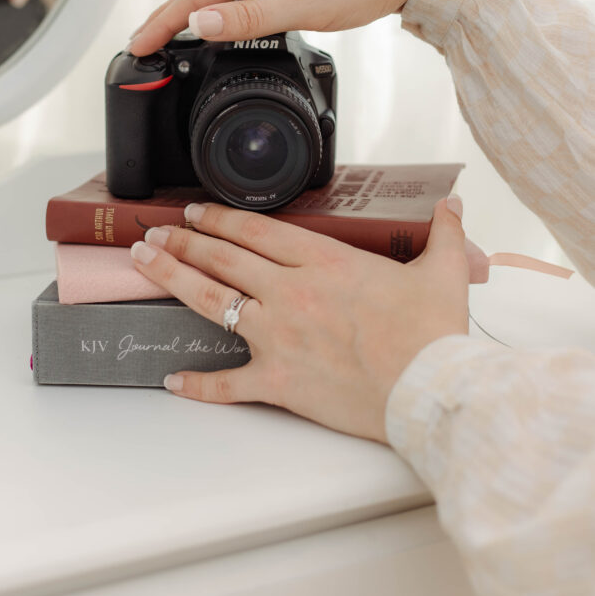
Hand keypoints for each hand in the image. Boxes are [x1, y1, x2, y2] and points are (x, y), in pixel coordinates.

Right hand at [129, 0, 434, 55]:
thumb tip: (199, 21)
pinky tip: (223, 19)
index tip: (137, 45)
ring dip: (197, 11)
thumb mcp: (309, 7)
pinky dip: (225, 5)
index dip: (163, 21)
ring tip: (172, 38)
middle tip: (143, 46)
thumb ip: (251, 18)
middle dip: (170, 17)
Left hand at [131, 195, 469, 442]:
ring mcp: (279, 336)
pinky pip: (228, 384)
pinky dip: (199, 384)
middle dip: (183, 241)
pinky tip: (174, 381)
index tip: (195, 212)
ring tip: (144, 264)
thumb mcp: (444, 272)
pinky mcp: (279, 381)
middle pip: (223, 258)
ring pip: (211, 301)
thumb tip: (452, 203)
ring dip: (172, 279)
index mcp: (324, 262)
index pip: (256, 231)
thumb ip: (444, 232)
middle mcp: (291, 293)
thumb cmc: (433, 334)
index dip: (220, 218)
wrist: (431, 392)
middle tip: (154, 233)